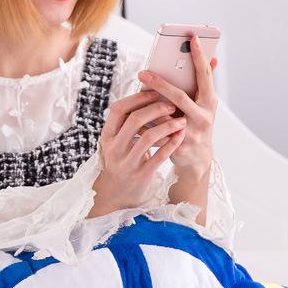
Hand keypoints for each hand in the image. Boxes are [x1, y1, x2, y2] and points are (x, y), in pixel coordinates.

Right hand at [92, 89, 187, 213]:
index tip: (154, 92)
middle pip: (134, 120)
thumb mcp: (117, 142)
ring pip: (149, 137)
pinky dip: (172, 144)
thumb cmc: (122, 161)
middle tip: (171, 105)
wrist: (118, 195)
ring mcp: (127, 163)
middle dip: (156, 109)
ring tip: (180, 121)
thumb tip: (145, 95)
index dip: (137, 98)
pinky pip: (160, 156)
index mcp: (107, 136)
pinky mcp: (141, 175)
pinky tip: (180, 136)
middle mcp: (114, 149)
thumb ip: (126, 125)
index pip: (118, 109)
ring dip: (168, 126)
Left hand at [137, 34, 218, 171]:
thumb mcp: (205, 105)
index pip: (205, 75)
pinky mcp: (179, 146)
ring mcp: (192, 133)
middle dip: (160, 84)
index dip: (199, 56)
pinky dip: (144, 125)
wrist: (198, 160)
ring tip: (134, 94)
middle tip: (142, 73)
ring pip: (165, 116)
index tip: (193, 38)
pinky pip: (157, 133)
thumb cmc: (198, 124)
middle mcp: (203, 117)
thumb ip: (204, 83)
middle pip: (180, 97)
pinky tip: (131, 117)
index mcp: (210, 102)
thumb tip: (213, 57)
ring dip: (148, 106)